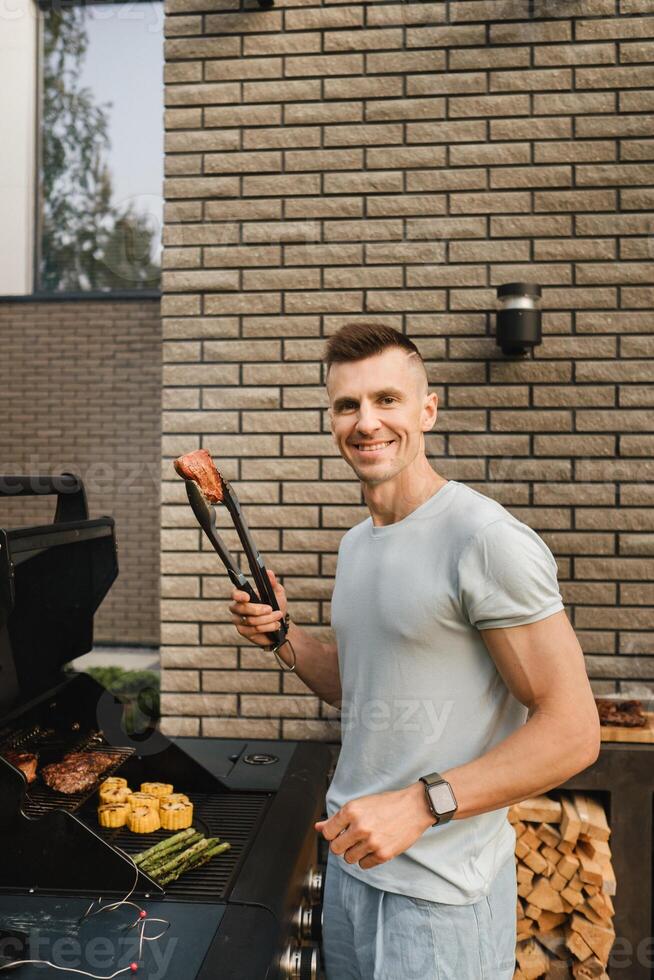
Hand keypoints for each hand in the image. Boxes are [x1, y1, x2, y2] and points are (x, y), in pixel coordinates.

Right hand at [228, 569, 286, 647]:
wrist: (280, 624)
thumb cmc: (276, 605)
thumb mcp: (277, 593)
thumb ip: (272, 583)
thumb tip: (269, 572)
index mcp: (243, 595)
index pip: (234, 594)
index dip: (239, 595)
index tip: (248, 597)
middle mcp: (237, 608)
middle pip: (241, 608)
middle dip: (258, 609)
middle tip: (271, 609)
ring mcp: (239, 621)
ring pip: (250, 620)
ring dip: (267, 619)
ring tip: (278, 616)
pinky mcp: (243, 631)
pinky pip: (254, 630)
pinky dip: (267, 627)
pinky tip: (275, 625)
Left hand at [315, 783, 434, 870]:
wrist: (415, 807)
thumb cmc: (387, 803)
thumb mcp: (360, 804)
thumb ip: (337, 818)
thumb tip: (318, 827)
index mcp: (351, 810)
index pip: (327, 833)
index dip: (332, 833)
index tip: (340, 832)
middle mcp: (360, 826)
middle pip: (335, 848)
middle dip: (341, 845)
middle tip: (352, 838)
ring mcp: (371, 842)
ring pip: (349, 858)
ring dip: (354, 852)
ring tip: (364, 842)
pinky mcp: (383, 854)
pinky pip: (363, 865)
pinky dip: (366, 859)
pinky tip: (374, 847)